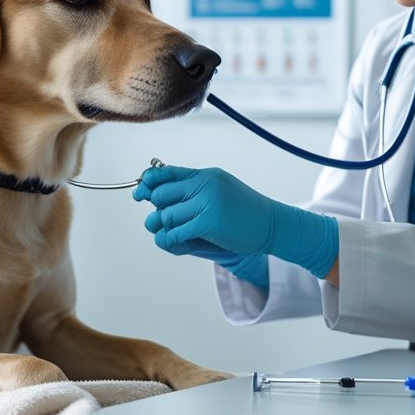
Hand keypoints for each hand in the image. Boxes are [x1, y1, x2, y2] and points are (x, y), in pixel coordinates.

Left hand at [133, 165, 337, 278]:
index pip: (166, 172)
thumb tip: (159, 195)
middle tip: (160, 218)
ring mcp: (207, 203)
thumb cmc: (245, 212)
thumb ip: (194, 191)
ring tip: (171, 232)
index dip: (148, 182)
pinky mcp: (208, 223)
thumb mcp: (220, 191)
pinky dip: (169, 239)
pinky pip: (175, 232)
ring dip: (163, 226)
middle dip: (156, 208)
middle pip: (161, 195)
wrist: (273, 224)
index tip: (141, 192)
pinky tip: (173, 241)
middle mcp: (204, 185)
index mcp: (206, 175)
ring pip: (165, 215)